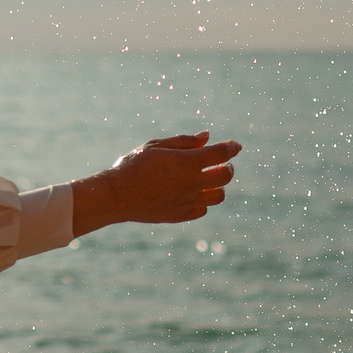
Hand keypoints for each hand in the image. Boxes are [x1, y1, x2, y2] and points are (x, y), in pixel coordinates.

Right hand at [71, 133, 240, 233]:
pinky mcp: (180, 215)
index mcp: (187, 163)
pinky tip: (191, 193)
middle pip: (225, 176)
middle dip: (227, 167)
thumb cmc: (133, 165)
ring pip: (218, 196)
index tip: (235, 146)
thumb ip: (184, 142)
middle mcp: (192, 183)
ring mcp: (187, 201)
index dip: (232, 147)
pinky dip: (202, 201)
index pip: (221, 154)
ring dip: (218, 186)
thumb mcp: (156, 146)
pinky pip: (202, 209)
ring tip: (207, 180)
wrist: (116, 196)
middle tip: (220, 164)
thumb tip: (207, 137)